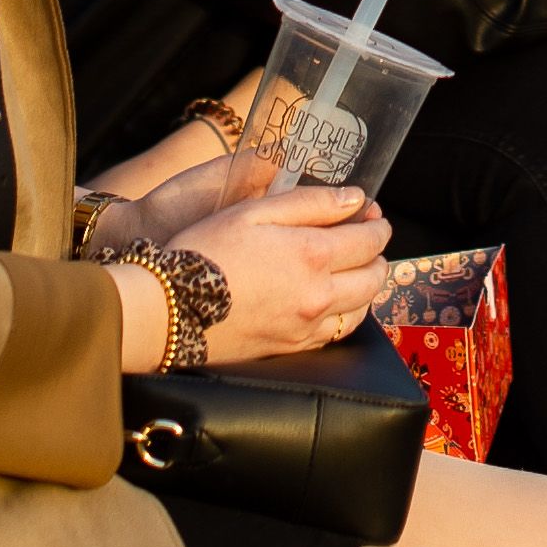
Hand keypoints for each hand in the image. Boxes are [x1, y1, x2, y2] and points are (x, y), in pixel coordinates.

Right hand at [173, 181, 394, 361]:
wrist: (168, 308)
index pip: (368, 240)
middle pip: (372, 277)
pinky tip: (335, 302)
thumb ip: (310, 202)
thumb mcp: (254, 210)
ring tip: (356, 270)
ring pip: (361, 309)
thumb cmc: (205, 250)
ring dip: (366, 287)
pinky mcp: (291, 348)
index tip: (373, 215)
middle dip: (378, 254)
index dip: (377, 224)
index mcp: (313, 255)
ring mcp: (306, 326)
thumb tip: (355, 198)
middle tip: (370, 240)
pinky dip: (347, 314)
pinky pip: (337, 333)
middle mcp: (318, 294)